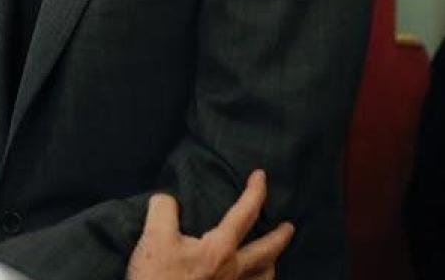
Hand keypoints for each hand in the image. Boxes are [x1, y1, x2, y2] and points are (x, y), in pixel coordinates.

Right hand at [127, 170, 294, 279]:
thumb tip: (168, 199)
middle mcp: (232, 272)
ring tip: (272, 260)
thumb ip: (164, 208)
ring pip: (262, 279)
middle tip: (290, 227)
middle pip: (266, 252)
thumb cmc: (157, 277)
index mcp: (219, 250)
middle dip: (279, 237)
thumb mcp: (154, 235)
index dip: (255, 192)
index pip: (244, 214)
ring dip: (271, 266)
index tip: (261, 176)